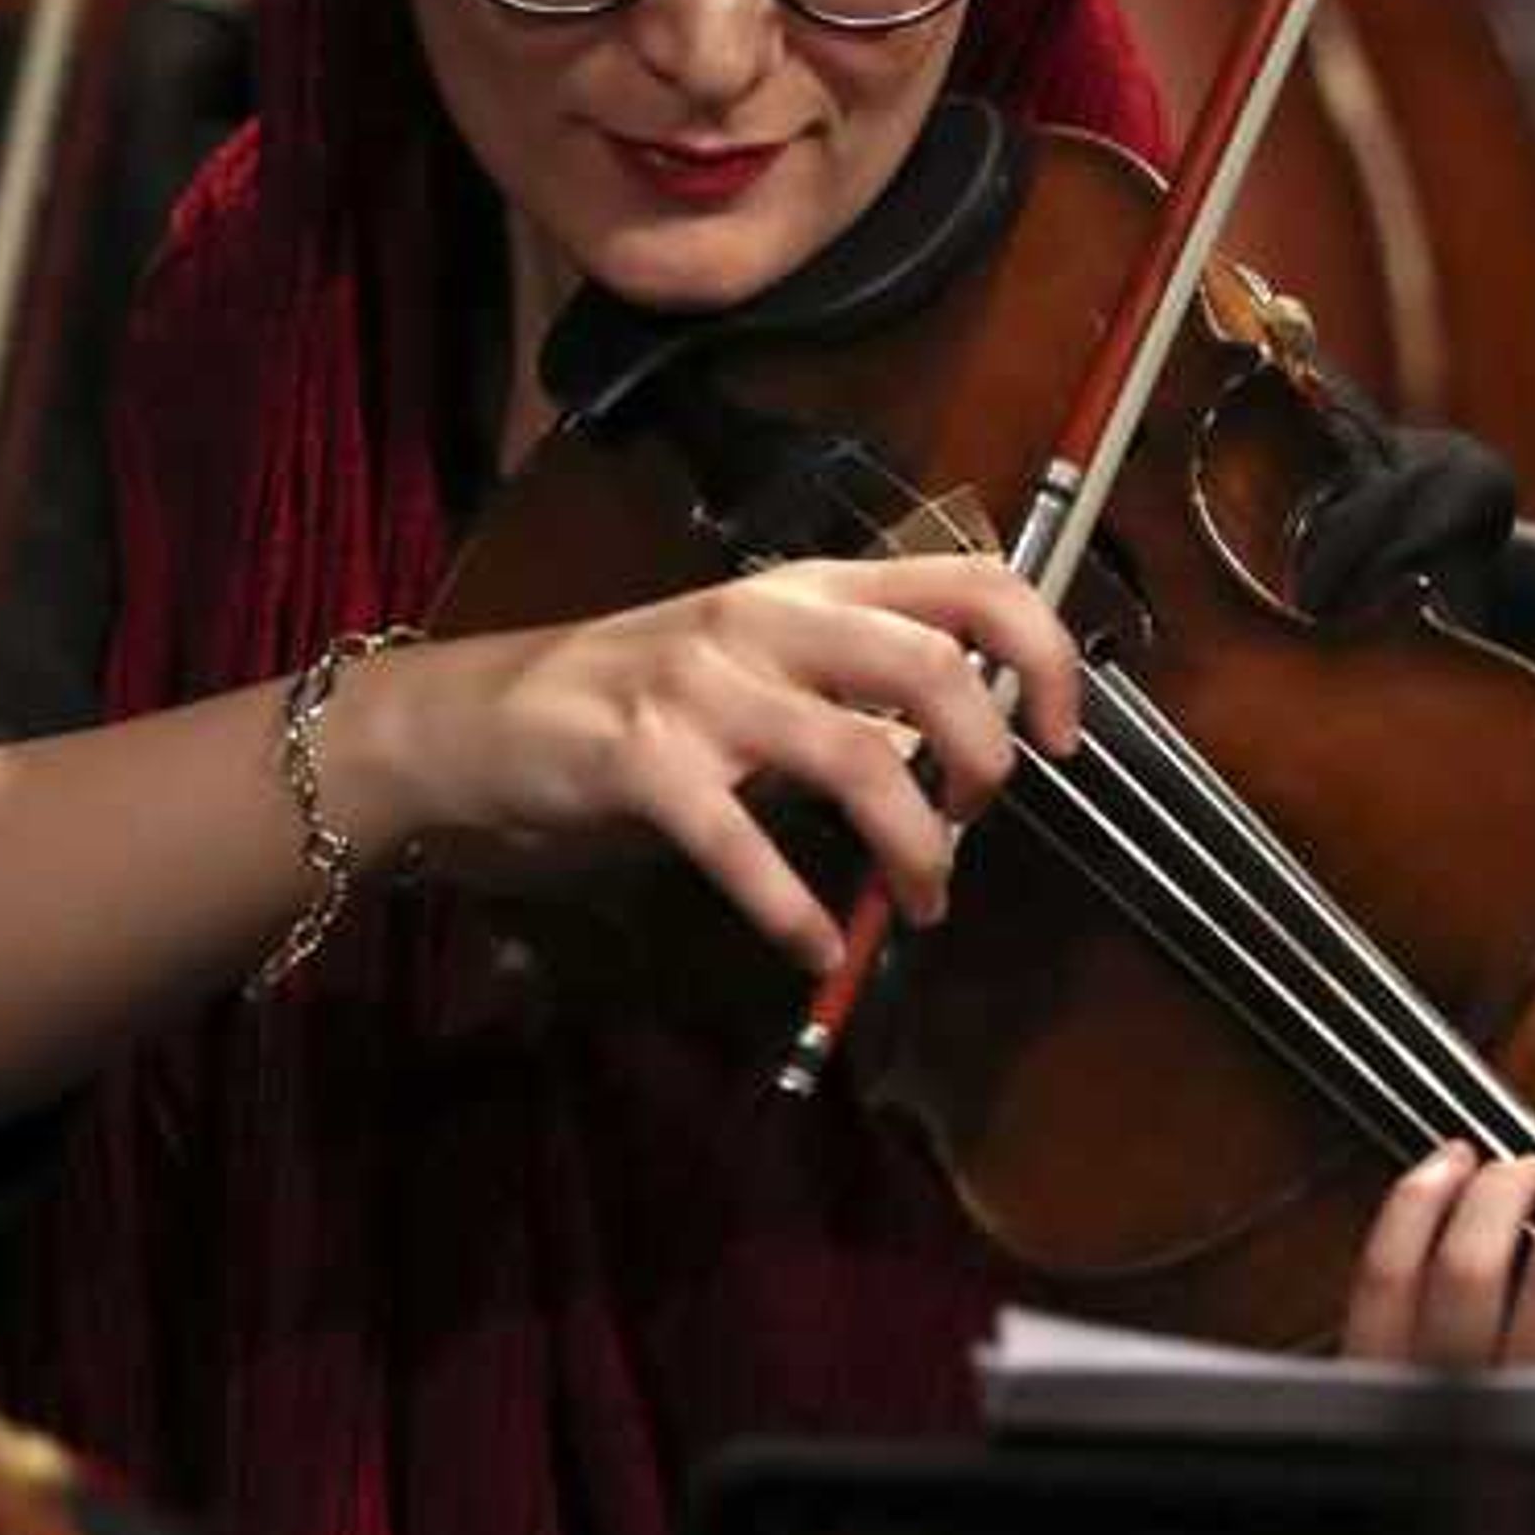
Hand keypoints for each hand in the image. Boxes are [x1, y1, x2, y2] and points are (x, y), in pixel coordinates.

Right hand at [336, 557, 1084, 976]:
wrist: (471, 722)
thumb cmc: (623, 702)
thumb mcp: (749, 670)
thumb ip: (844, 695)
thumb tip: (956, 760)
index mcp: (808, 589)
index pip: (971, 582)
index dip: (1047, 654)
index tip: (1064, 737)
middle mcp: (765, 621)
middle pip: (935, 669)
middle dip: (987, 766)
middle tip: (974, 827)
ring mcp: (702, 688)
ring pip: (865, 759)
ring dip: (916, 850)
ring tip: (918, 903)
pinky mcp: (643, 763)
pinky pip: (749, 846)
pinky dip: (798, 912)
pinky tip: (817, 951)